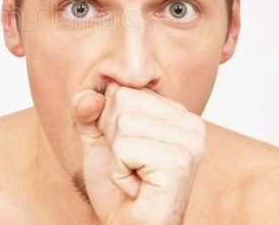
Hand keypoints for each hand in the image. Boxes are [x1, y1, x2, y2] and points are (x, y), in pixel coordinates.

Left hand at [72, 82, 205, 223]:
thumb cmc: (118, 188)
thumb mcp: (96, 140)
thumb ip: (87, 111)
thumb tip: (91, 96)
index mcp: (177, 112)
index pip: (122, 90)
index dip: (109, 124)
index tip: (126, 152)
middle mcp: (191, 123)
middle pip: (122, 101)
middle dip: (112, 138)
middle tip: (130, 167)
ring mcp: (190, 143)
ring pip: (123, 123)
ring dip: (116, 158)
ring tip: (134, 177)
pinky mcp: (180, 163)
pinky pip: (124, 148)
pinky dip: (119, 172)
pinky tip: (136, 188)